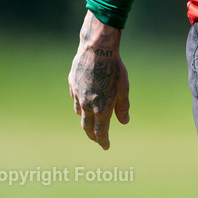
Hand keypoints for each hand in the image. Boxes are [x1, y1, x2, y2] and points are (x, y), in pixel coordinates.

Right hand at [68, 10, 129, 149]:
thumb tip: (124, 122)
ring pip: (79, 112)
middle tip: (97, 140)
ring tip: (90, 121)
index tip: (106, 146)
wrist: (97, 50)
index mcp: (101, 108)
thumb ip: (123, 107)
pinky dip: (80, 103)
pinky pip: (75, 98)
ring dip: (85, 119)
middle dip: (92, 136)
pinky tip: (84, 101)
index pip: (100, 132)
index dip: (103, 141)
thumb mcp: (123, 89)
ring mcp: (77, 94)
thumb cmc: (115, 69)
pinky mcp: (72, 84)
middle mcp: (87, 105)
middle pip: (87, 126)